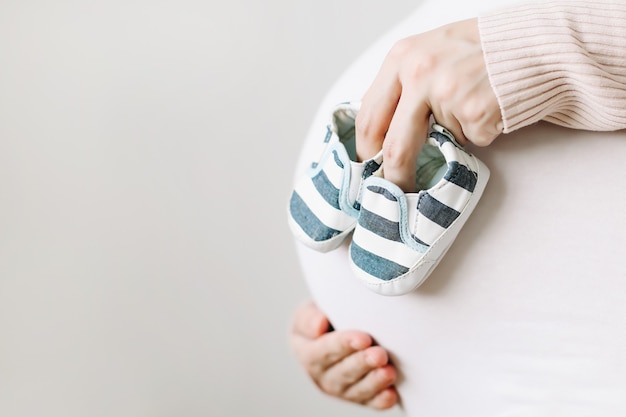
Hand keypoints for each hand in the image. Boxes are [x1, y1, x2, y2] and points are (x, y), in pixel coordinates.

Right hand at [290, 301, 398, 409]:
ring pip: (357, 389)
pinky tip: (391, 393)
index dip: (344, 344)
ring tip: (389, 372)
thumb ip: (309, 318)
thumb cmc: (321, 319)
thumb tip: (319, 324)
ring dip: (374, 382)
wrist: (329, 332)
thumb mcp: (308, 313)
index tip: (363, 338)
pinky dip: (380, 399)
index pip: (325, 350)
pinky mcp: (358, 397)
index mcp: (308, 353)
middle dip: (363, 363)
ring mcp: (341, 389)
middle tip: (380, 354)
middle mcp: (322, 376)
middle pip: (343, 372)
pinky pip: (369, 402)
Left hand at [356, 18, 501, 191]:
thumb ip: (403, 86)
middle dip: (394, 177)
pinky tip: (491, 107)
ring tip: (470, 111)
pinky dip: (480, 132)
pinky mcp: (474, 112)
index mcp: (401, 58)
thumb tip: (381, 134)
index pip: (368, 117)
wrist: (535, 42)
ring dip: (451, 140)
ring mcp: (446, 93)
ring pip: (436, 144)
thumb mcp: (430, 52)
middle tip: (396, 192)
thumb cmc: (482, 50)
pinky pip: (469, 141)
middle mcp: (418, 73)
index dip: (366, 150)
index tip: (370, 167)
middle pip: (393, 146)